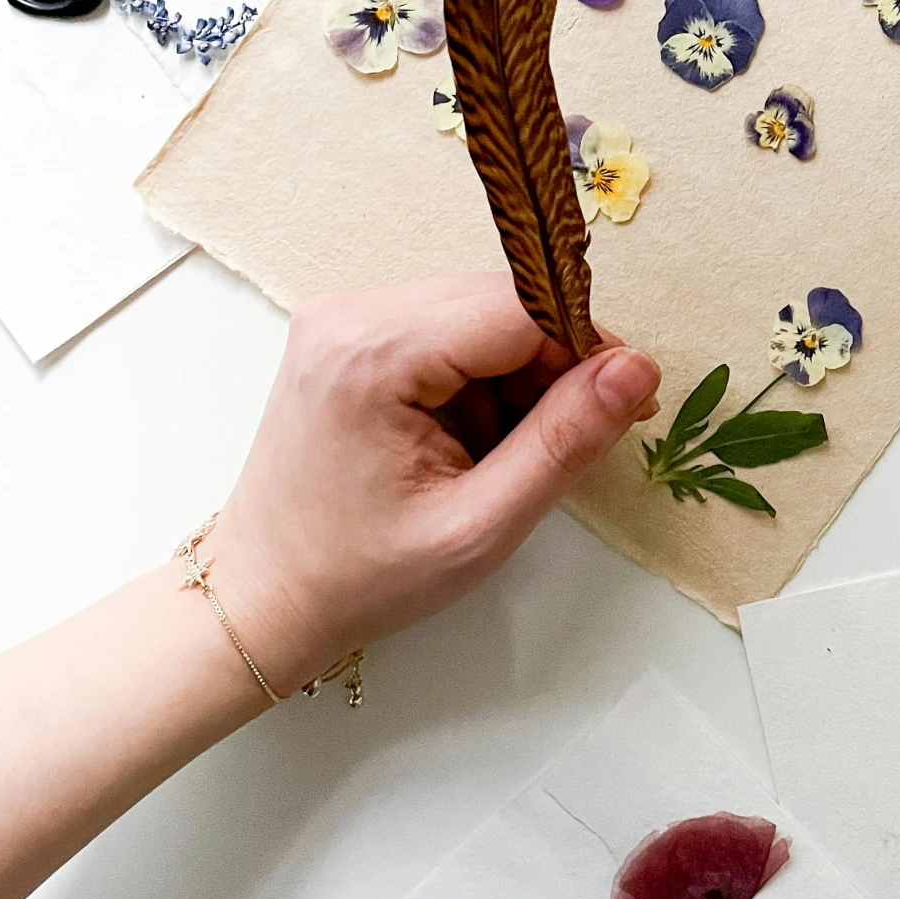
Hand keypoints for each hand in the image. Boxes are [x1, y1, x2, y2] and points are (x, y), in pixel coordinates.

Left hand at [204, 274, 659, 694]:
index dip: (586, 348)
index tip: (625, 406)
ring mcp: (343, 317)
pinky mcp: (347, 333)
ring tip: (506, 454)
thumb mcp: (480, 526)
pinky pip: (447, 329)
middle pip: (501, 301)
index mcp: (372, 354)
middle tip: (576, 440)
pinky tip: (472, 438)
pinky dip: (481, 377)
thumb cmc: (361, 576)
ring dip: (518, 374)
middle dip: (555, 363)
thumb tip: (636, 369)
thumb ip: (564, 442)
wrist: (263, 597)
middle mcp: (351, 313)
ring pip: (480, 313)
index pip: (519, 307)